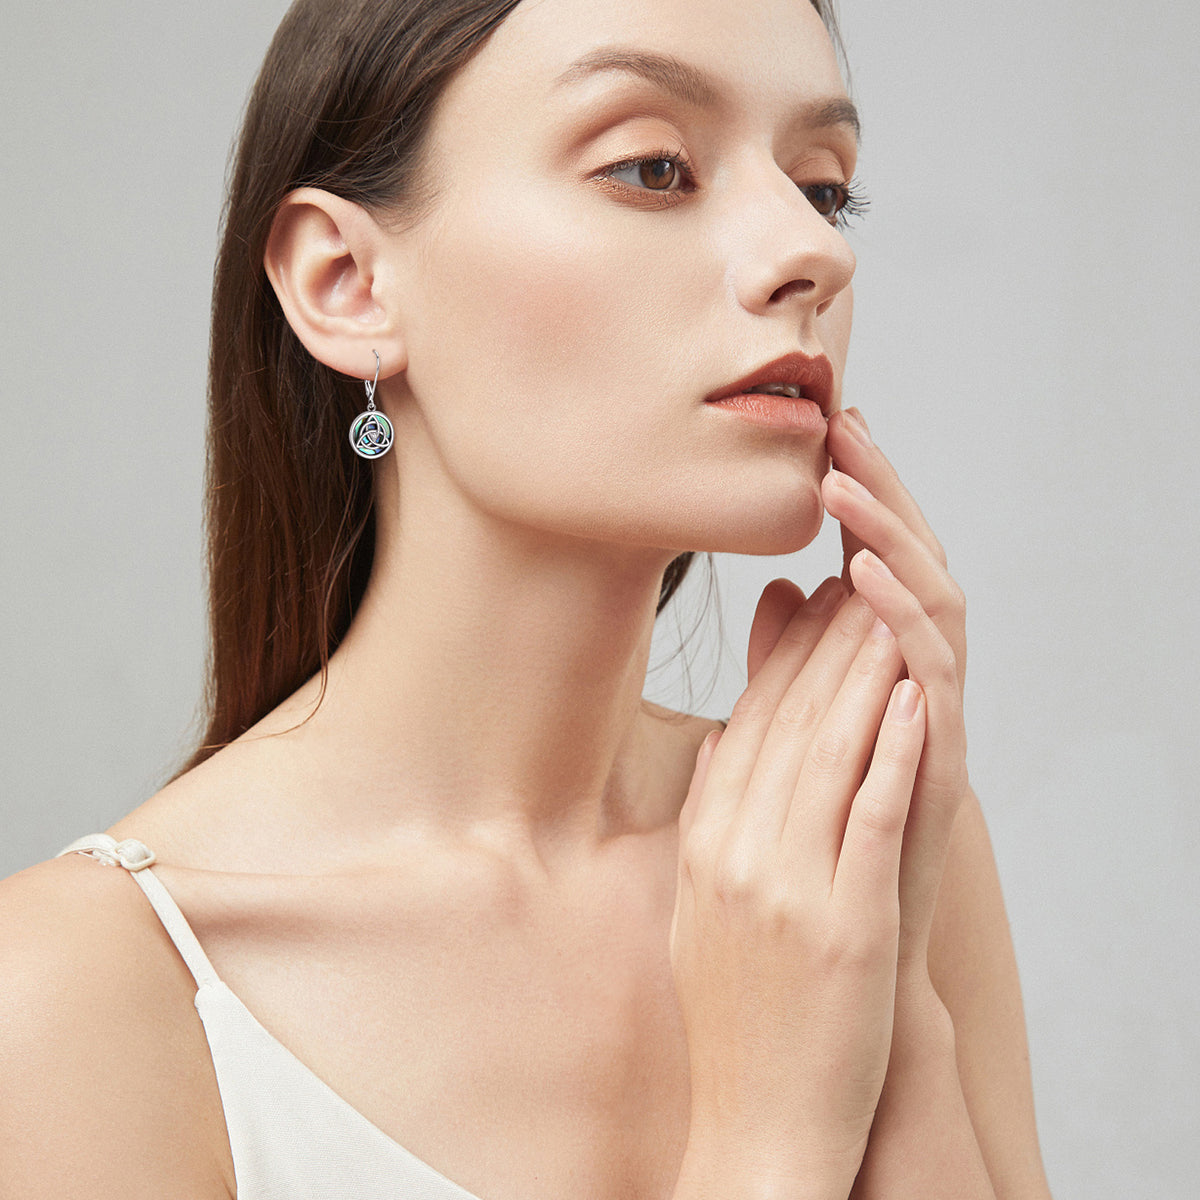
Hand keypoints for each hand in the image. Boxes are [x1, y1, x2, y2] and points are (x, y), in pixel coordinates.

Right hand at [671, 574, 926, 1192]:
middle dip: (825, 645)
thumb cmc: (734, 1016)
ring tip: (886, 612)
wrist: (757, 1127)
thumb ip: (706, 816)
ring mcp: (788, 886)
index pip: (747, 725)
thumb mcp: (698, 907)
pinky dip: (891, 751)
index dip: (783, 658)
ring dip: (861, 675)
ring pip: (828, 753)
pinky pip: (870, 816)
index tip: (810, 604)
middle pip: (787, 724)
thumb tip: (718, 742)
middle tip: (854, 579)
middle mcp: (736, 853)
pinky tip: (912, 699)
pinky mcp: (846, 922)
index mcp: (703, 844)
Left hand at [821, 406, 968, 983]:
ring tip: (843, 490)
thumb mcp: (802, 733)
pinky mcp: (946, 761)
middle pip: (912, 566)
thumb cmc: (832, 842)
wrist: (856, 956)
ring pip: (929, 608)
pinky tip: (863, 576)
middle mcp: (918, 685)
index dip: (859, 497)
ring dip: (889, 541)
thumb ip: (790, 663)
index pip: (876, 563)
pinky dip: (901, 620)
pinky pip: (932, 677)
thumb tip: (776, 592)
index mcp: (882, 673)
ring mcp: (937, 720)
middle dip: (881, 494)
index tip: (826, 434)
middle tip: (844, 428)